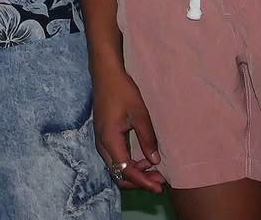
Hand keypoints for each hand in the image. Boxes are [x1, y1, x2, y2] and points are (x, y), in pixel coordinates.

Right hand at [92, 62, 163, 192]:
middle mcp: (102, 144)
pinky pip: (115, 158)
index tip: (159, 186)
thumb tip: (154, 161)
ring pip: (116, 168)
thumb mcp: (139, 113)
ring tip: (154, 171)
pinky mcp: (103, 135)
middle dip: (139, 181)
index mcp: (109, 139)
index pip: (126, 171)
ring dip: (135, 173)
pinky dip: (129, 164)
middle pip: (118, 175)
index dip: (143, 182)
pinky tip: (143, 160)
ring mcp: (101, 140)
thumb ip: (147, 138)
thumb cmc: (122, 90)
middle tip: (160, 180)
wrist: (105, 73)